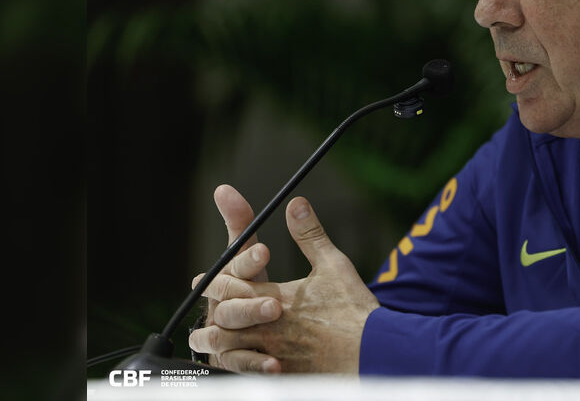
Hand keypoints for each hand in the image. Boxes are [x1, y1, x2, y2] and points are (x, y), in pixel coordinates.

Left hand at [188, 196, 379, 373]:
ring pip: (230, 350)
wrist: (372, 351)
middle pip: (225, 319)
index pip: (232, 286)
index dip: (217, 281)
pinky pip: (250, 372)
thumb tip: (295, 205)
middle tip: (206, 311)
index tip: (207, 279)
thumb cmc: (353, 308)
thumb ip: (310, 235)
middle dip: (213, 313)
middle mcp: (268, 327)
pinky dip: (240, 366)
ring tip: (209, 340)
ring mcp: (274, 354)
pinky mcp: (284, 374)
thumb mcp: (333, 264)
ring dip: (218, 344)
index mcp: (276, 297)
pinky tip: (239, 363)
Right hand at [192, 185, 272, 368]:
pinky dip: (253, 362)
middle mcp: (221, 307)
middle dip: (247, 296)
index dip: (246, 259)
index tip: (265, 252)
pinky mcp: (231, 362)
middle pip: (223, 300)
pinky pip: (235, 364)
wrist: (286, 341)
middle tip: (275, 299)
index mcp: (229, 280)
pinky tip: (275, 362)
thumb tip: (222, 189)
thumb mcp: (260, 261)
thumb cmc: (265, 292)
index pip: (230, 266)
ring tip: (275, 319)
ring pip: (221, 331)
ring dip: (247, 324)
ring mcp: (223, 336)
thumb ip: (243, 225)